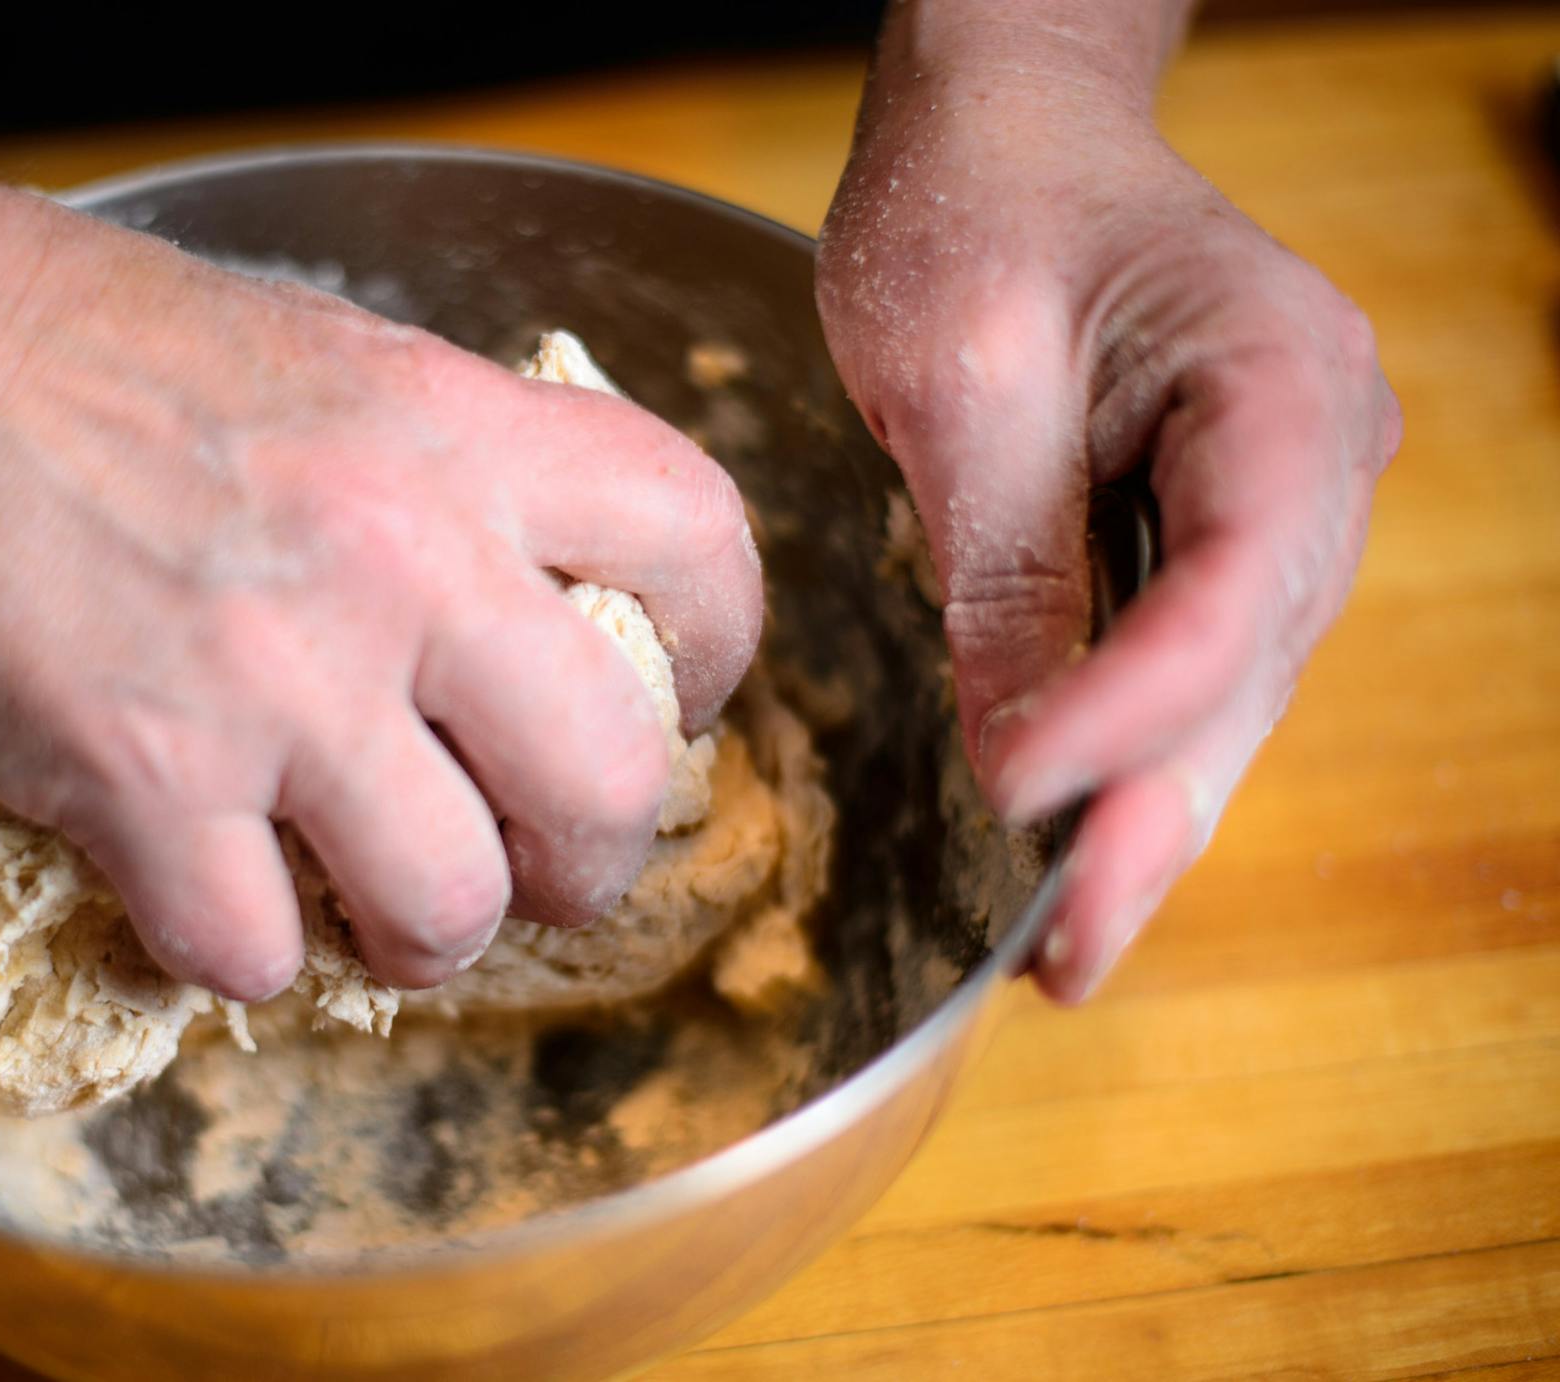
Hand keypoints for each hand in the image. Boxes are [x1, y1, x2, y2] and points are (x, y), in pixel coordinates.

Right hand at [0, 189, 763, 999]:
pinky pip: (256, 955)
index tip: (673, 700)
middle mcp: (402, 565)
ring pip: (448, 908)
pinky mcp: (145, 786)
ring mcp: (278, 687)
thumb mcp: (340, 360)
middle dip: (591, 859)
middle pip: (609, 784)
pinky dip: (240, 950)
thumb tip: (540, 614)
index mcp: (466, 435)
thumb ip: (461, 480)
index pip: (698, 543)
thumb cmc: (102, 348)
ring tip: (365, 899)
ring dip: (423, 934)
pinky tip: (204, 888)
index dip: (718, 649)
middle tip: (536, 862)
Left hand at [816, 46, 1399, 1000]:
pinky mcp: (1209, 530)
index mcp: (1278, 383)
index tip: (1017, 793)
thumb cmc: (975, 207)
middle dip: (1152, 817)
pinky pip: (1183, 662)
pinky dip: (1127, 754)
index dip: (1134, 711)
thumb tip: (1019, 758)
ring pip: (1223, 690)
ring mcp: (1275, 497)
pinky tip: (1076, 843)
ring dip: (1145, 814)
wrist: (1000, 133)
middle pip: (1247, 668)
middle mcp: (1312, 456)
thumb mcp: (963, 380)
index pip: (1229, 585)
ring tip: (1066, 944)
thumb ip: (1005, 568)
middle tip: (1066, 954)